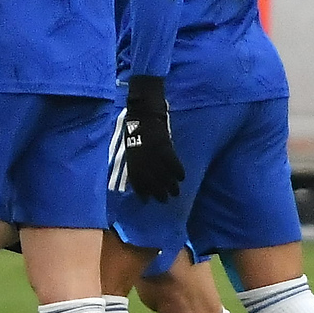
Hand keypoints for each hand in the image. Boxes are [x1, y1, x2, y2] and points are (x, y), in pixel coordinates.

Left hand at [121, 77, 184, 201]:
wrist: (143, 111)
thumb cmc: (135, 126)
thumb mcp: (131, 145)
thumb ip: (135, 159)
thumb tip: (141, 173)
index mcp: (132, 158)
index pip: (136, 180)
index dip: (141, 191)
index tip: (146, 201)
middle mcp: (142, 159)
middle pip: (151, 180)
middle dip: (157, 192)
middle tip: (164, 200)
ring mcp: (153, 153)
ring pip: (163, 174)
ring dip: (170, 185)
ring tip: (175, 193)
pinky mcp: (164, 146)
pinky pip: (172, 162)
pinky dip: (177, 171)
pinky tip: (182, 178)